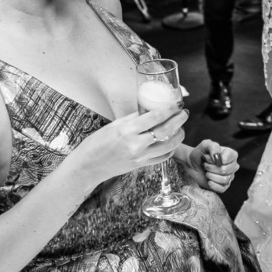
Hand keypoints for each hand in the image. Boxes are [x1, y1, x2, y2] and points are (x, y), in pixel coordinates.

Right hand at [72, 106, 188, 184]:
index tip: (176, 104)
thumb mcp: (114, 125)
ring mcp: (140, 157)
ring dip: (179, 135)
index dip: (169, 109)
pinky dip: (170, 149)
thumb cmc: (96, 144)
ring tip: (181, 127)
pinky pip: (162, 157)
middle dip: (179, 120)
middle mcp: (135, 144)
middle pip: (165, 130)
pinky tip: (172, 143)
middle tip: (184, 113)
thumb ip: (134, 118)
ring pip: (168, 146)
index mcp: (127, 130)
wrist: (87, 167)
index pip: (155, 117)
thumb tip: (150, 110)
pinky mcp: (141, 165)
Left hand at [186, 140, 240, 193]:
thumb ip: (213, 147)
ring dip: (211, 176)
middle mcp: (233, 166)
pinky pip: (223, 188)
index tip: (206, 157)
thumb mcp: (205, 144)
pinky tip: (208, 181)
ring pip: (224, 179)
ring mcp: (229, 176)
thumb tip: (218, 159)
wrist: (192, 164)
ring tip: (206, 172)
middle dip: (210, 168)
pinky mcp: (224, 186)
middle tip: (205, 165)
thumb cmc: (200, 153)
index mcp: (231, 154)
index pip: (227, 159)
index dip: (214, 159)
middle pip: (225, 170)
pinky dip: (213, 185)